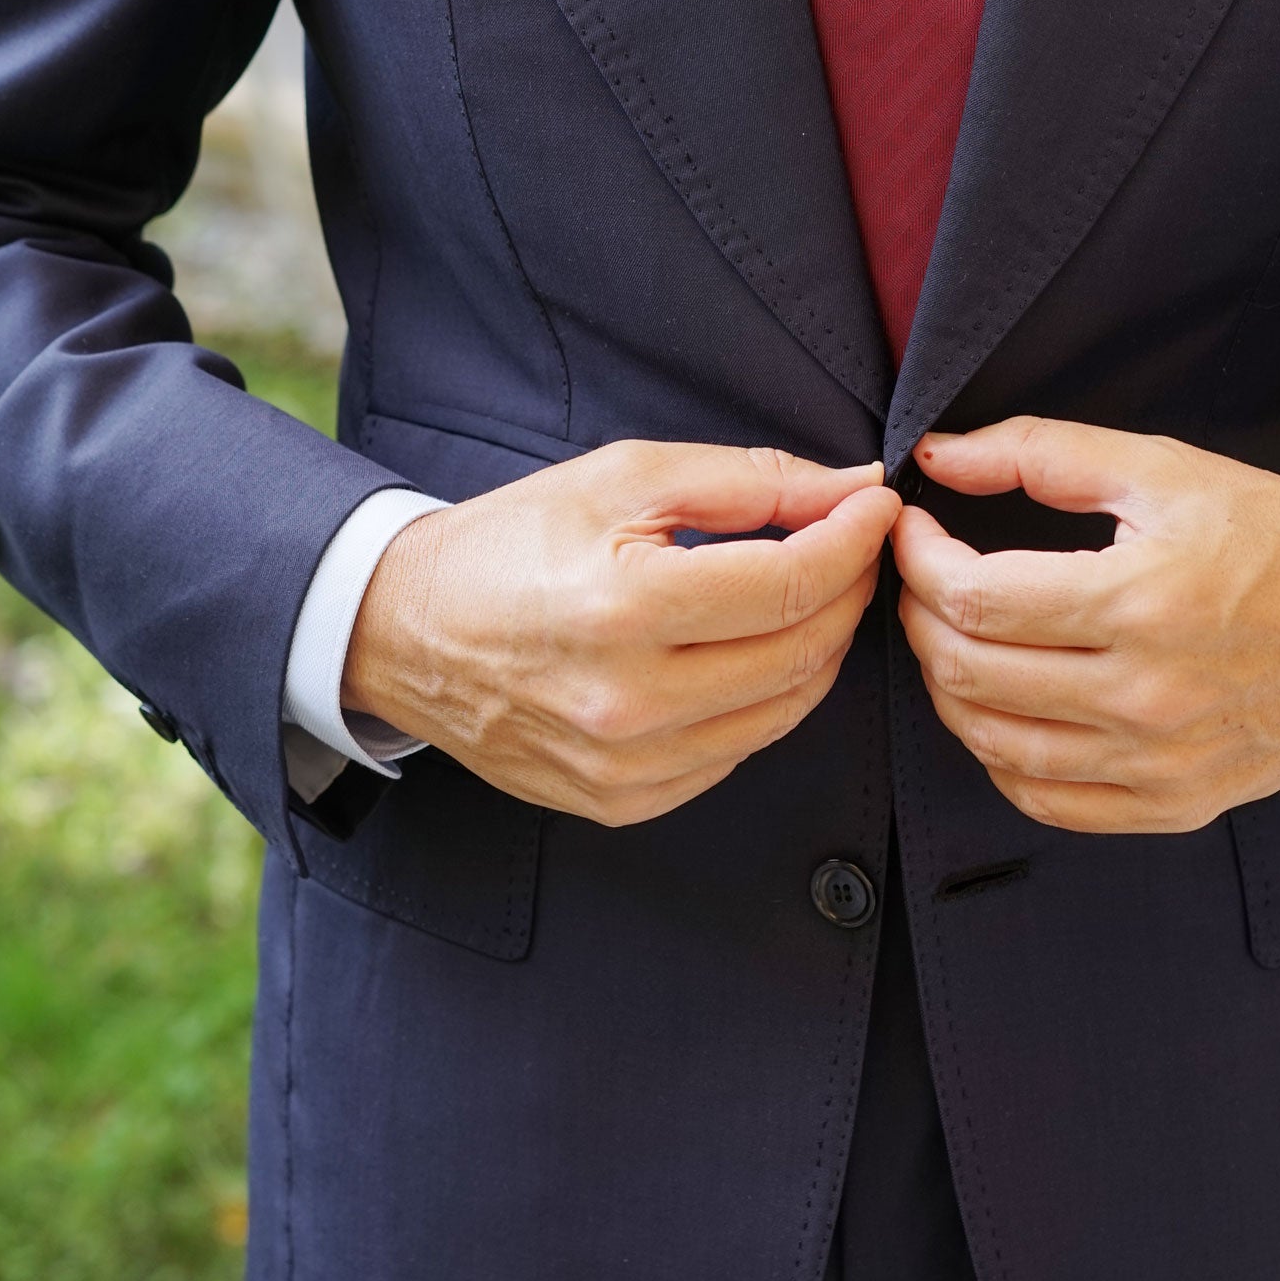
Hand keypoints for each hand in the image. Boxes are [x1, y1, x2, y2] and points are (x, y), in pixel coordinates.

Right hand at [343, 442, 899, 824]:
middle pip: (802, 653)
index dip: (853, 541)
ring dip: (817, 648)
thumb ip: (747, 481)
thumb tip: (851, 490)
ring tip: (805, 595)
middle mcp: (628, 702)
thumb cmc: (511, 542)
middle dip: (848, 592)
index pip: (792, 584)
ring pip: (783, 712)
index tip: (875, 507)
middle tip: (850, 547)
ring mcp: (627, 765)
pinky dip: (762, 700)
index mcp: (625, 608)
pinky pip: (737, 753)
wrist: (404, 632)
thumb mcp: (622, 478)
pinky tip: (742, 654)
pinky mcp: (623, 802)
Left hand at [892, 418, 1279, 833]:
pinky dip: (999, 756)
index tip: (912, 533)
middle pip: (969, 673)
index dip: (917, 562)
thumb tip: (940, 453)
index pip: (974, 598)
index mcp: (1140, 600)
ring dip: (949, 688)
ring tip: (956, 638)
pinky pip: (1044, 799)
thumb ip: (1041, 452)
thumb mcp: (1163, 467)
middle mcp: (1146, 694)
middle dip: (920, 619)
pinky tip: (1003, 709)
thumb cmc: (1275, 536)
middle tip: (923, 581)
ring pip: (993, 744)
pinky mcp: (1174, 803)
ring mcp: (1159, 760)